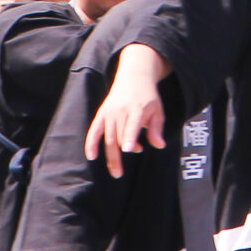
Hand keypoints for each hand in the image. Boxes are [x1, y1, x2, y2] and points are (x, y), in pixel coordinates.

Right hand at [83, 46, 169, 176]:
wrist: (133, 77)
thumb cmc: (148, 97)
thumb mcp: (158, 110)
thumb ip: (157, 129)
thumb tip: (159, 145)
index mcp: (137, 109)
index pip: (132, 125)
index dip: (130, 137)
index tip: (129, 150)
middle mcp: (121, 111)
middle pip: (119, 136)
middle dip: (120, 155)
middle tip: (120, 174)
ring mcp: (110, 112)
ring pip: (108, 137)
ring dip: (110, 156)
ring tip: (115, 172)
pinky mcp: (102, 114)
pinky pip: (94, 130)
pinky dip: (91, 143)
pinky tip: (91, 156)